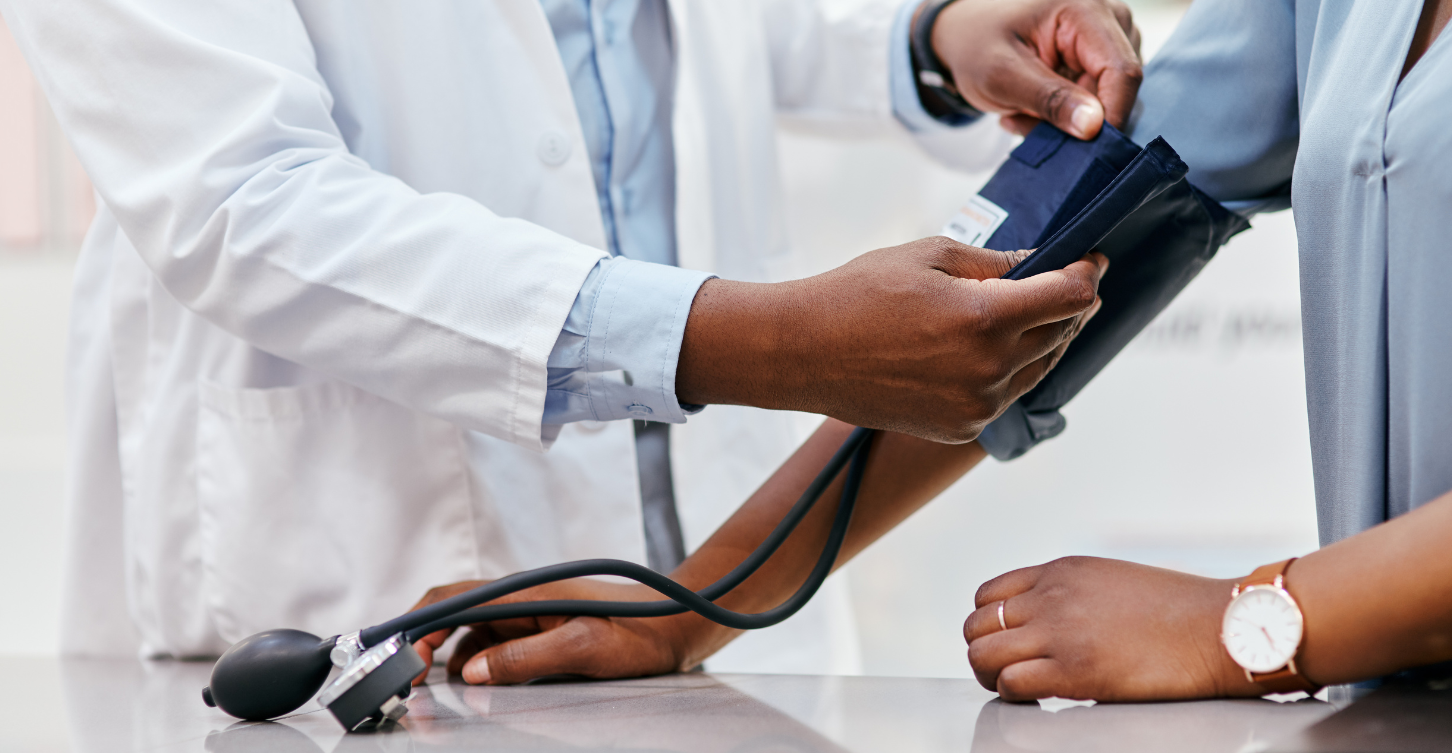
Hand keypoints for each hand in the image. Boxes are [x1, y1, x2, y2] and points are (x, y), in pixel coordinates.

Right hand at [406, 578, 702, 685]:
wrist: (680, 623)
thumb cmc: (641, 630)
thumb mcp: (583, 649)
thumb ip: (525, 657)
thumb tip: (470, 671)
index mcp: (525, 592)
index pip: (452, 599)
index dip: (415, 626)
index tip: (396, 658)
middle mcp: (521, 596)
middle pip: (452, 612)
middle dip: (421, 642)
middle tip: (406, 681)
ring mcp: (529, 611)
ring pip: (469, 630)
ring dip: (445, 656)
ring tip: (430, 688)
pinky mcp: (539, 626)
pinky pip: (492, 641)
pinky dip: (473, 661)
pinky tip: (473, 684)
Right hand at [677, 238, 1105, 443]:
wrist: (802, 353)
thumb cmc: (857, 294)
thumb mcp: (928, 255)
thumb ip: (993, 262)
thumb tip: (1036, 264)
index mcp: (985, 318)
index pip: (1070, 296)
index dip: (1088, 273)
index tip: (1091, 259)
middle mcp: (989, 369)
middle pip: (1063, 333)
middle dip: (1072, 303)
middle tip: (1068, 281)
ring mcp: (976, 406)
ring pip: (1039, 369)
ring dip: (1045, 339)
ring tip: (1032, 313)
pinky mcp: (959, 429)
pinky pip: (1005, 396)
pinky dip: (1010, 371)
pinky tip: (991, 348)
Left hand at [931, 0, 1142, 137]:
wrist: (966, 35)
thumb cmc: (976, 44)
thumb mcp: (1001, 75)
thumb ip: (1049, 100)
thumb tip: (1093, 126)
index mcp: (1084, 9)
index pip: (1121, 71)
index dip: (1111, 116)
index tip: (1084, 149)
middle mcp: (1108, 18)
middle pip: (1119, 87)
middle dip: (1079, 120)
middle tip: (1028, 125)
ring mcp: (1108, 39)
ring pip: (1109, 100)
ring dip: (1067, 121)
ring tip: (1023, 112)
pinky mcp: (1101, 60)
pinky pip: (1098, 103)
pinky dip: (1065, 116)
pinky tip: (1032, 108)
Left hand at [963, 557, 1259, 701]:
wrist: (1222, 627)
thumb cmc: (1181, 610)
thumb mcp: (1111, 579)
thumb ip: (1071, 591)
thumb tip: (1049, 618)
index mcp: (1060, 571)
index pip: (988, 595)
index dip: (990, 625)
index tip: (1008, 645)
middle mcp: (1051, 596)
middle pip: (975, 626)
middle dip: (985, 652)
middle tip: (1008, 671)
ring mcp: (1059, 632)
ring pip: (982, 654)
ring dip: (993, 676)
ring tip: (1018, 687)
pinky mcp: (1073, 669)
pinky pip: (1010, 683)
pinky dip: (1014, 694)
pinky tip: (1039, 698)